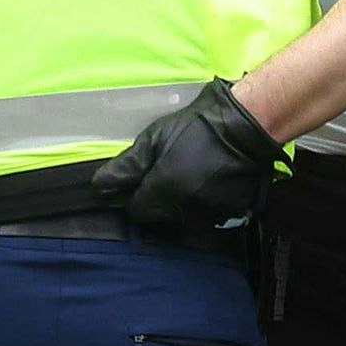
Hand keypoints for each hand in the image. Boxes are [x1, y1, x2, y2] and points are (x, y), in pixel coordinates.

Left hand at [92, 77, 287, 249]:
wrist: (245, 126)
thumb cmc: (195, 127)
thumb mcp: (154, 139)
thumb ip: (127, 166)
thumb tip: (99, 185)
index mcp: (164, 190)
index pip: (138, 212)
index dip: (134, 199)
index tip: (139, 185)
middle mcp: (187, 207)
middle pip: (161, 217)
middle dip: (157, 202)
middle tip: (164, 176)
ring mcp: (213, 212)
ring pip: (185, 218)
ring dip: (181, 205)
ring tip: (188, 177)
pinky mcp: (234, 211)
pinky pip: (210, 215)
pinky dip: (204, 204)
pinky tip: (207, 183)